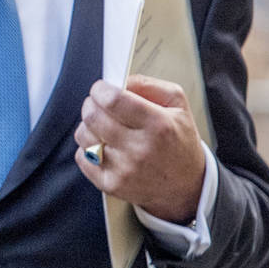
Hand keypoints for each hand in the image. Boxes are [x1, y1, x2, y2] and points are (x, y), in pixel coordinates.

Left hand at [74, 74, 205, 222]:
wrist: (186, 186)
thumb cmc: (179, 142)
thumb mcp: (178, 105)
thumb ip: (149, 85)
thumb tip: (120, 80)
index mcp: (158, 125)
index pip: (113, 100)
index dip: (100, 89)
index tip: (101, 88)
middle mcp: (140, 149)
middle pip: (93, 116)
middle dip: (91, 104)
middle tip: (99, 104)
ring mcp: (124, 169)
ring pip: (83, 135)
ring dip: (88, 126)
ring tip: (104, 127)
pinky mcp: (111, 185)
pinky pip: (82, 157)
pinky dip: (88, 148)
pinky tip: (105, 146)